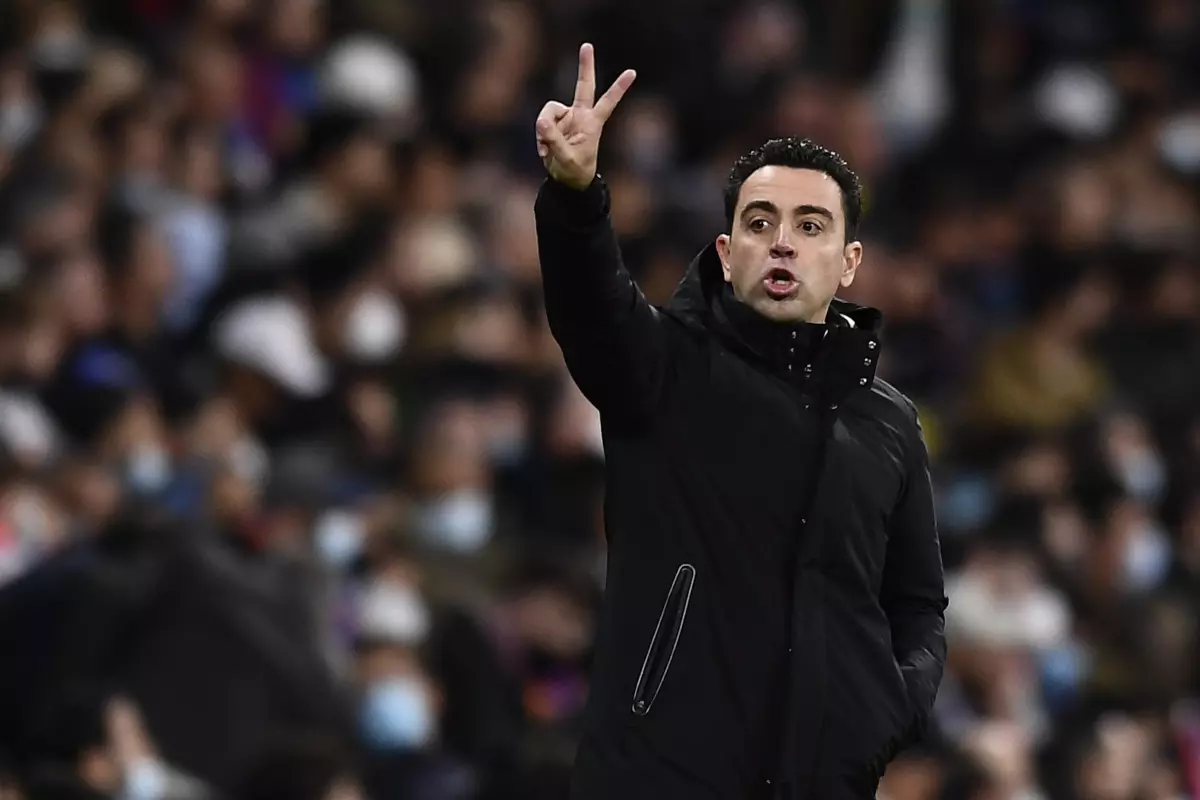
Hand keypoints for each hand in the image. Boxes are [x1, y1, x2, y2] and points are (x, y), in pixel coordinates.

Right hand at [536, 43, 635, 190]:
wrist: (566, 179)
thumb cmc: (574, 171)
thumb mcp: (565, 158)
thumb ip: (553, 140)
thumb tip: (541, 122)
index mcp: (592, 124)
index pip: (608, 102)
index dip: (619, 88)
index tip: (632, 72)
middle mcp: (580, 115)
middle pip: (583, 86)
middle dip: (585, 66)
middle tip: (587, 45)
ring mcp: (567, 117)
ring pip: (549, 111)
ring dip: (544, 129)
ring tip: (546, 149)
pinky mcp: (554, 123)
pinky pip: (541, 122)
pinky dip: (540, 135)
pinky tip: (544, 150)